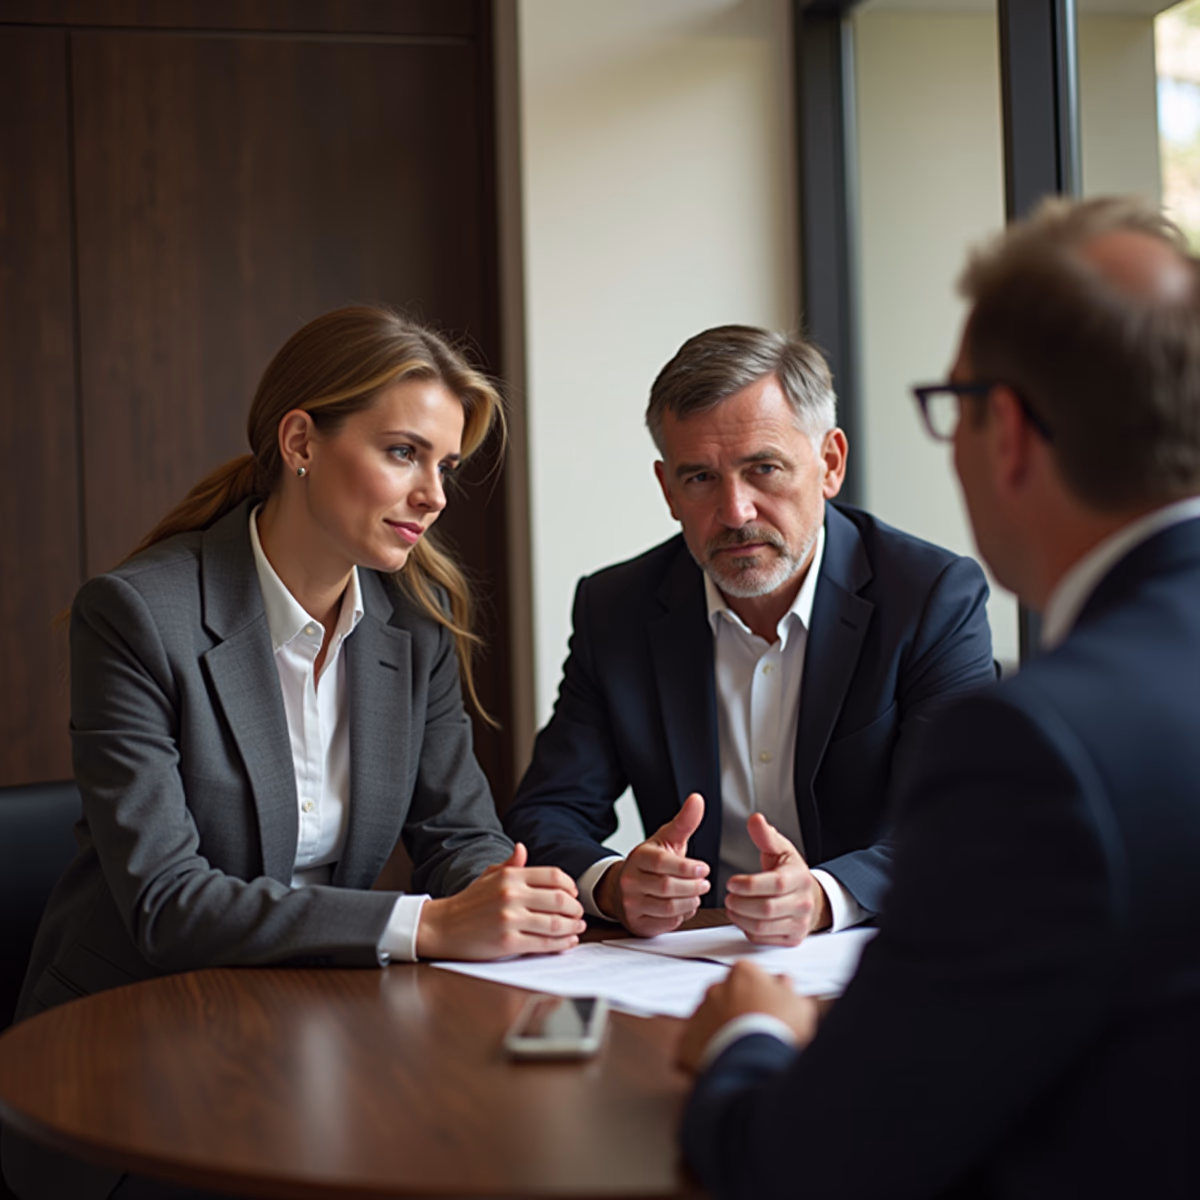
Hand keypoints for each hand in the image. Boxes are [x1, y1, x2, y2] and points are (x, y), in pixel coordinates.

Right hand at [415, 843, 585, 959]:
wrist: (442, 927)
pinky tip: (567, 943)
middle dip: (575, 909)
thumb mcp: (488, 876)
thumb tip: (523, 848)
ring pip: (555, 923)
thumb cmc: (468, 902)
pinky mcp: (508, 943)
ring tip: (578, 929)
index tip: (574, 894)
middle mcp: (511, 895)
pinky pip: (544, 943)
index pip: (553, 876)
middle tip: (579, 914)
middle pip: (559, 900)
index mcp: (510, 877)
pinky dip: (561, 944)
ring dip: (573, 928)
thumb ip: (510, 865)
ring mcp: (510, 919)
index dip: (570, 886)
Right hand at [595, 792, 710, 936]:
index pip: (662, 863)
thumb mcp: (667, 840)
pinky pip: (666, 923)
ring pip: (668, 908)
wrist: (624, 887)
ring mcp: (632, 903)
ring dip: (690, 902)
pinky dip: (681, 916)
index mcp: (639, 857)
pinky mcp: (638, 923)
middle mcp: (631, 880)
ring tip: (696, 894)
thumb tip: (698, 799)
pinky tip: (684, 906)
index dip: (686, 867)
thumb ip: (684, 822)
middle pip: (667, 887)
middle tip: (705, 883)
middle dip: (692, 887)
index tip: (704, 868)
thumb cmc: (651, 863)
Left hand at [676, 960, 818, 1071]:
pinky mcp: (686, 1040)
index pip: (748, 976)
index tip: (768, 1008)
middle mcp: (715, 988)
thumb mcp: (798, 1004)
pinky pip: (695, 1044)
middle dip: (737, 1009)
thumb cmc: (779, 1030)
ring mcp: (699, 1014)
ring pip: (709, 1019)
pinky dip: (706, 1051)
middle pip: (726, 996)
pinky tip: (723, 1062)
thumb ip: (786, 988)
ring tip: (741, 1050)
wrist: (754, 1063)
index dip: (759, 993)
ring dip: (721, 1029)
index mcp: (742, 973)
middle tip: (754, 1031)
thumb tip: (781, 983)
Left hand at [724, 814, 829, 945]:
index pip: (775, 884)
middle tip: (728, 896)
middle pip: (766, 909)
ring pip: (762, 926)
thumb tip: (755, 819)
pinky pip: (762, 939)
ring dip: (739, 917)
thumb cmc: (791, 873)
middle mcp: (802, 903)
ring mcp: (798, 923)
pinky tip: (741, 917)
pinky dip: (746, 929)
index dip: (749, 884)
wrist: (811, 898)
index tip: (731, 882)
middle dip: (740, 903)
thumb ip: (765, 836)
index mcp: (799, 878)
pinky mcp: (791, 939)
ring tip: (731, 906)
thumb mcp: (781, 850)